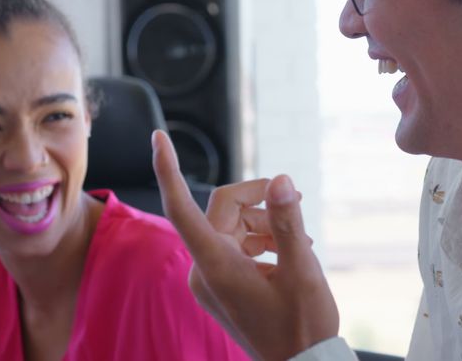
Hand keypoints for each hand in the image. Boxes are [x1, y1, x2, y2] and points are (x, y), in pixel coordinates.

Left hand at [151, 130, 339, 360]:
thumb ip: (287, 222)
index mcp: (216, 265)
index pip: (180, 207)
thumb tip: (279, 179)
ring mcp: (210, 279)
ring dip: (266, 224)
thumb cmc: (302, 325)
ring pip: (232, 226)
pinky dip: (261, 240)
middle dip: (259, 201)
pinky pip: (235, 245)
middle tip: (295, 206)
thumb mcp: (303, 270)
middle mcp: (205, 270)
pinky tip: (288, 253)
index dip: (168, 168)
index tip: (158, 136)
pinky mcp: (220, 285)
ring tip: (300, 243)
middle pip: (223, 209)